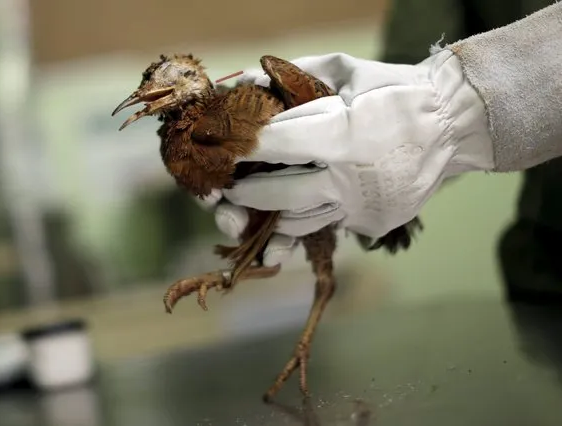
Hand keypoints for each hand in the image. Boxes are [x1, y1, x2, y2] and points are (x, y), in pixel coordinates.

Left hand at [211, 49, 494, 264]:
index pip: (278, 146)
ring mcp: (362, 207)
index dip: (246, 149)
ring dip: (272, 216)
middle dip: (247, 194)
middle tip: (230, 190)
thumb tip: (251, 79)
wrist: (452, 124)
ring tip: (254, 206)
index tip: (224, 149)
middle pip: (281, 195)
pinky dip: (309, 217)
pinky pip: (329, 224)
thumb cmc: (397, 92)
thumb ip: (298, 74)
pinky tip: (295, 211)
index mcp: (342, 136)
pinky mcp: (373, 223)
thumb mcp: (348, 70)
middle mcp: (349, 179)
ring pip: (301, 222)